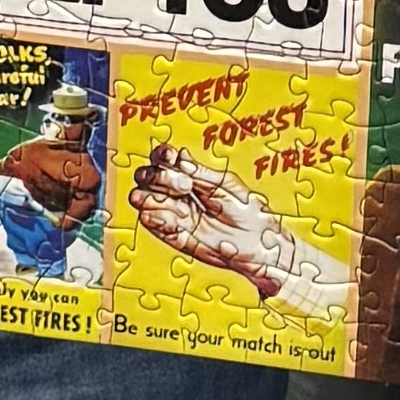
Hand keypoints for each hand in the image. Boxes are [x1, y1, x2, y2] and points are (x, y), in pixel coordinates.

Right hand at [128, 143, 341, 309]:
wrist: (258, 243)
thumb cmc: (247, 209)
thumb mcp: (225, 184)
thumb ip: (199, 173)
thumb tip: (179, 157)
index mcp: (189, 176)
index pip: (162, 159)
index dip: (161, 156)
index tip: (171, 157)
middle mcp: (176, 193)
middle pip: (145, 176)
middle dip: (159, 177)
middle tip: (186, 187)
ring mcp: (172, 214)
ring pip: (140, 199)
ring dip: (155, 198)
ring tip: (182, 207)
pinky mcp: (173, 236)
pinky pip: (152, 225)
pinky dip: (157, 219)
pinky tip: (175, 220)